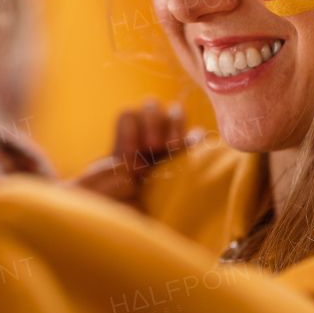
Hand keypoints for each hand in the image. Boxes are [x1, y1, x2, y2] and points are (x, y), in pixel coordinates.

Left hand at [72, 100, 198, 205]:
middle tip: (153, 146)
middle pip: (151, 105)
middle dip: (152, 122)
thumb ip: (114, 171)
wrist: (151, 206)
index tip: (131, 154)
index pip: (128, 115)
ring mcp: (174, 134)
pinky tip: (190, 153)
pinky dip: (196, 139)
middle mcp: (152, 128)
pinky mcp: (194, 147)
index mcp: (130, 133)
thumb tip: (127, 165)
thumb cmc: (128, 193)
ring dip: (174, 126)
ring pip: (176, 112)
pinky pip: (199, 134)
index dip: (129, 131)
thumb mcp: (116, 182)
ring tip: (173, 147)